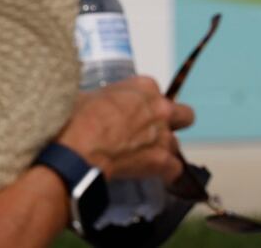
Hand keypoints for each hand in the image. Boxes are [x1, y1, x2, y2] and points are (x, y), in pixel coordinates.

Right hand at [58, 76, 194, 180]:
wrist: (78, 148)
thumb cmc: (76, 117)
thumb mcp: (90, 95)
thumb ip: (109, 98)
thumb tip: (103, 107)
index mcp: (143, 87)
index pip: (154, 91)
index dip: (143, 103)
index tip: (130, 111)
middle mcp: (160, 109)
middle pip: (184, 115)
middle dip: (171, 123)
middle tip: (149, 131)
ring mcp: (164, 136)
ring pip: (175, 144)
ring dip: (161, 148)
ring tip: (139, 156)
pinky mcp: (164, 162)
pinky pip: (174, 169)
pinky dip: (164, 172)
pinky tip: (148, 172)